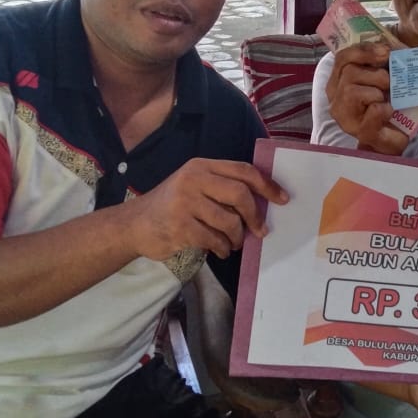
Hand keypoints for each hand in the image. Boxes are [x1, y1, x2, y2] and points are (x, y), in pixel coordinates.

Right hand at [123, 158, 287, 259]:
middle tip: (260, 230)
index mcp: (202, 166)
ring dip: (237, 237)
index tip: (282, 199)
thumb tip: (262, 203)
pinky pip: (214, 239)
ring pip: (229, 221)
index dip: (267, 185)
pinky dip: (222, 249)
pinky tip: (219, 250)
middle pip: (240, 194)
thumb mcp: (194, 186)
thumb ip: (222, 188)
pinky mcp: (180, 227)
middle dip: (255, 215)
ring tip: (233, 243)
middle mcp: (193, 179)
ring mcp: (185, 203)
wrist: (135, 225)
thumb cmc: (172, 206)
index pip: (243, 171)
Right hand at [326, 42, 408, 154]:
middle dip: (376, 74)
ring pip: (352, 90)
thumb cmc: (386, 104)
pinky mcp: (360, 131)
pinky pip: (373, 110)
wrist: (393, 137)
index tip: (385, 52)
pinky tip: (389, 112)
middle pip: (349, 72)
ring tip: (387, 99)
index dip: (364, 51)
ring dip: (378, 90)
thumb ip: (382, 60)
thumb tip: (391, 45)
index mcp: (339, 80)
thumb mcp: (382, 77)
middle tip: (389, 83)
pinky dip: (385, 108)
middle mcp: (336, 97)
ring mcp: (344, 116)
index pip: (343, 57)